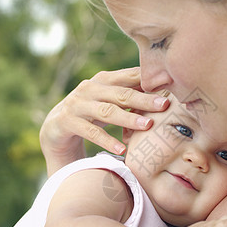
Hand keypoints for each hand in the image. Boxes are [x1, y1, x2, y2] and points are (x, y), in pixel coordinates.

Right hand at [39, 67, 169, 175]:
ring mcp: (77, 104)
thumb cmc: (91, 113)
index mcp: (103, 80)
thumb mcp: (110, 101)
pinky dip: (107, 141)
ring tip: (147, 125)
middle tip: (164, 105)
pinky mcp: (67, 121)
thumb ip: (130, 95)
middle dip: (144, 99)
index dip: (149, 81)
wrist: (56, 128)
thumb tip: (164, 92)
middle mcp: (90, 88)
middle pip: (121, 93)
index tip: (170, 86)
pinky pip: (90, 132)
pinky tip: (121, 150)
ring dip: (128, 118)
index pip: (129, 76)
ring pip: (107, 111)